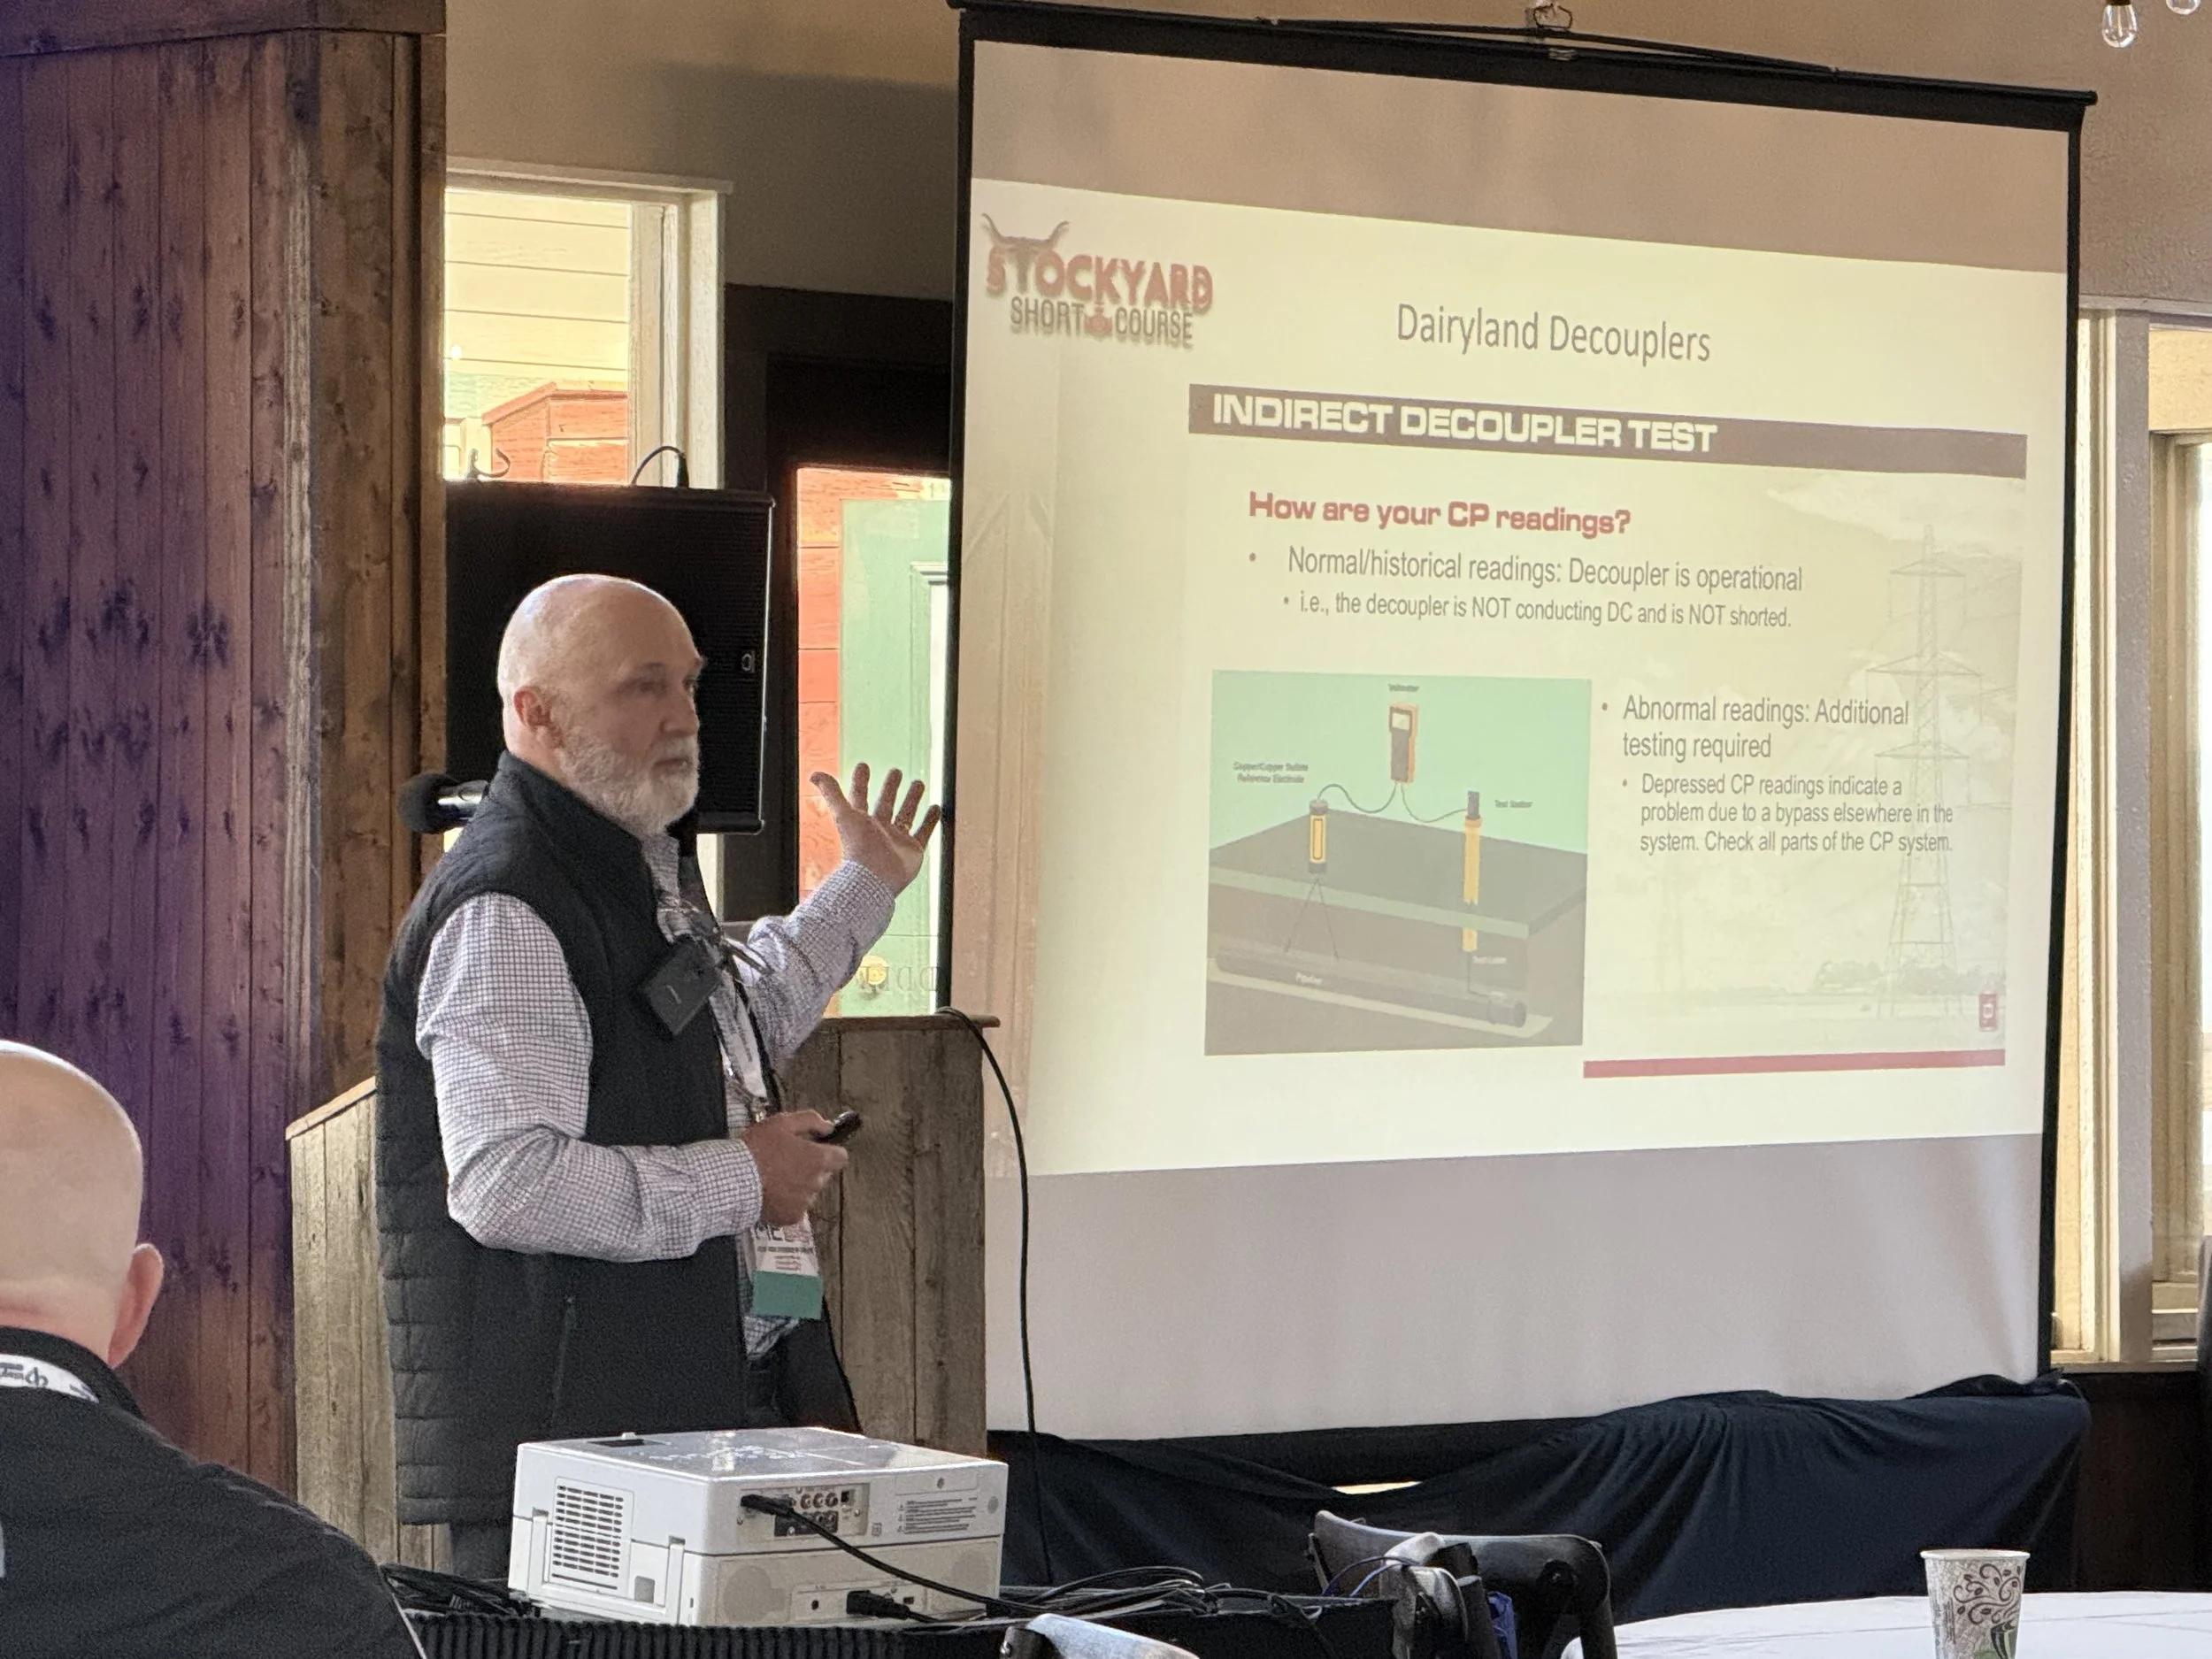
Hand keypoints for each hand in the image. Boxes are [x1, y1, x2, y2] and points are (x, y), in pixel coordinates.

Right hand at [742, 1112, 848, 1226]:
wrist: (734, 1179)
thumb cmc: (758, 1148)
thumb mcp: (782, 1123)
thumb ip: (810, 1121)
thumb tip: (829, 1127)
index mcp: (819, 1159)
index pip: (841, 1157)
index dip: (829, 1152)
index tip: (814, 1150)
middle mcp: (817, 1183)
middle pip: (823, 1175)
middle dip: (810, 1168)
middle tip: (786, 1162)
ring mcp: (804, 1202)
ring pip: (809, 1192)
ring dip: (799, 1186)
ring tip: (774, 1179)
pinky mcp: (791, 1217)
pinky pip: (795, 1208)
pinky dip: (786, 1202)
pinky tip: (770, 1193)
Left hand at [810, 762, 940, 893]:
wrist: (875, 878)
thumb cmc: (858, 848)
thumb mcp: (843, 815)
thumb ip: (831, 793)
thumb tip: (814, 773)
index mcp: (860, 822)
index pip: (859, 796)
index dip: (860, 781)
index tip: (863, 765)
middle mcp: (878, 830)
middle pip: (885, 804)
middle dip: (890, 788)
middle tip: (896, 771)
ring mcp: (896, 840)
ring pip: (906, 814)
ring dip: (912, 799)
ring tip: (918, 783)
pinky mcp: (912, 850)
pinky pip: (923, 832)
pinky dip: (930, 820)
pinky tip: (936, 807)